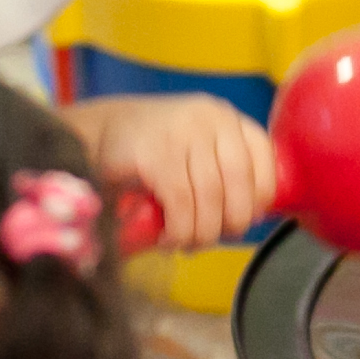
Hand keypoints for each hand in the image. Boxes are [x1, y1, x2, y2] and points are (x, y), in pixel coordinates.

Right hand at [72, 95, 276, 245]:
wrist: (95, 132)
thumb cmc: (151, 149)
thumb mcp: (196, 148)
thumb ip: (225, 170)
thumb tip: (254, 216)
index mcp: (226, 117)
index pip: (265, 157)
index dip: (261, 197)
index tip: (245, 219)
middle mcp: (210, 118)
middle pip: (240, 182)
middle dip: (232, 221)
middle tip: (213, 237)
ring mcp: (182, 133)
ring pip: (211, 197)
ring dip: (202, 233)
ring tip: (187, 242)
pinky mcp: (155, 155)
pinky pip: (182, 203)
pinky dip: (180, 230)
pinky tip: (170, 237)